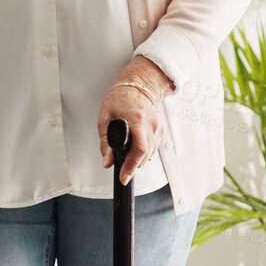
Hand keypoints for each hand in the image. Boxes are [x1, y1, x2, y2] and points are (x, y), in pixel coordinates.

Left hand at [97, 56, 175, 184]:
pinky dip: (144, 152)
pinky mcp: (162, 130)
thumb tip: (107, 161)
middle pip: (145, 154)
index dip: (131, 166)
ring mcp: (159, 127)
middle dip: (132, 164)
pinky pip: (154, 148)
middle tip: (121, 166)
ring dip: (138, 158)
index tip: (124, 176)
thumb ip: (105, 142)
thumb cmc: (118, 99)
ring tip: (126, 151)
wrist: (134, 88)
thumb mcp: (104, 118)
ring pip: (150, 154)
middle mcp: (151, 123)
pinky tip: (136, 145)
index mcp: (137, 118)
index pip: (138, 148)